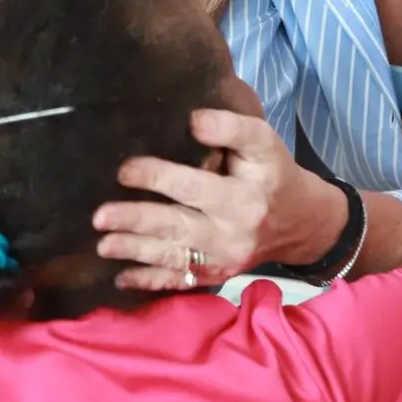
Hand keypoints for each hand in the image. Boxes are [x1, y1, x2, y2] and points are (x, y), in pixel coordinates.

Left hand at [92, 109, 344, 289]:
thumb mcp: (264, 143)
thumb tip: (193, 121)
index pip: (195, 185)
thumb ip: (231, 128)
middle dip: (136, 220)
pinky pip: (179, 281)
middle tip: (99, 216)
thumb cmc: (273, 173)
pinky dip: (149, 281)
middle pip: (177, 225)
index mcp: (244, 195)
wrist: (301, 222)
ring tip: (103, 245)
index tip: (125, 169)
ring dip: (135, 251)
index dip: (158, 176)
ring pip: (173, 255)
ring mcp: (223, 258)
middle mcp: (233, 231)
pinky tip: (121, 278)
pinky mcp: (216, 275)